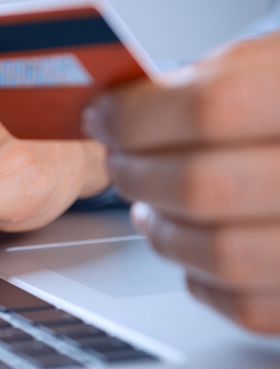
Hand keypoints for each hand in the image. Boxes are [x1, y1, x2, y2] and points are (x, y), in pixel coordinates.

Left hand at [83, 31, 279, 333]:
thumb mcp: (271, 63)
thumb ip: (205, 79)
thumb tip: (122, 106)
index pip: (214, 107)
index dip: (138, 115)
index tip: (104, 116)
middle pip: (206, 187)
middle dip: (137, 172)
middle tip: (121, 158)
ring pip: (220, 256)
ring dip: (162, 230)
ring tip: (149, 203)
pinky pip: (245, 305)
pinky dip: (199, 277)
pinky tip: (194, 242)